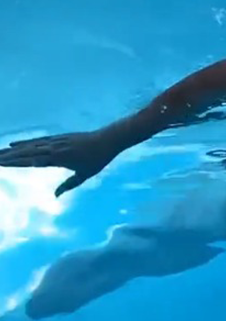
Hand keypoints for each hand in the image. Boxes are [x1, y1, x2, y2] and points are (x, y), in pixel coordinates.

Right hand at [0, 130, 123, 196]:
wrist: (108, 139)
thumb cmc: (98, 159)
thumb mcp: (84, 175)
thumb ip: (69, 184)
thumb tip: (55, 195)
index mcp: (59, 158)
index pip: (32, 161)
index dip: (16, 162)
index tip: (1, 163)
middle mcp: (54, 148)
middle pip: (27, 152)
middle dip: (9, 156)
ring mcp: (56, 141)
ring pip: (30, 145)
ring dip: (13, 149)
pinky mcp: (59, 137)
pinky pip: (38, 140)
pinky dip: (25, 142)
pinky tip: (15, 143)